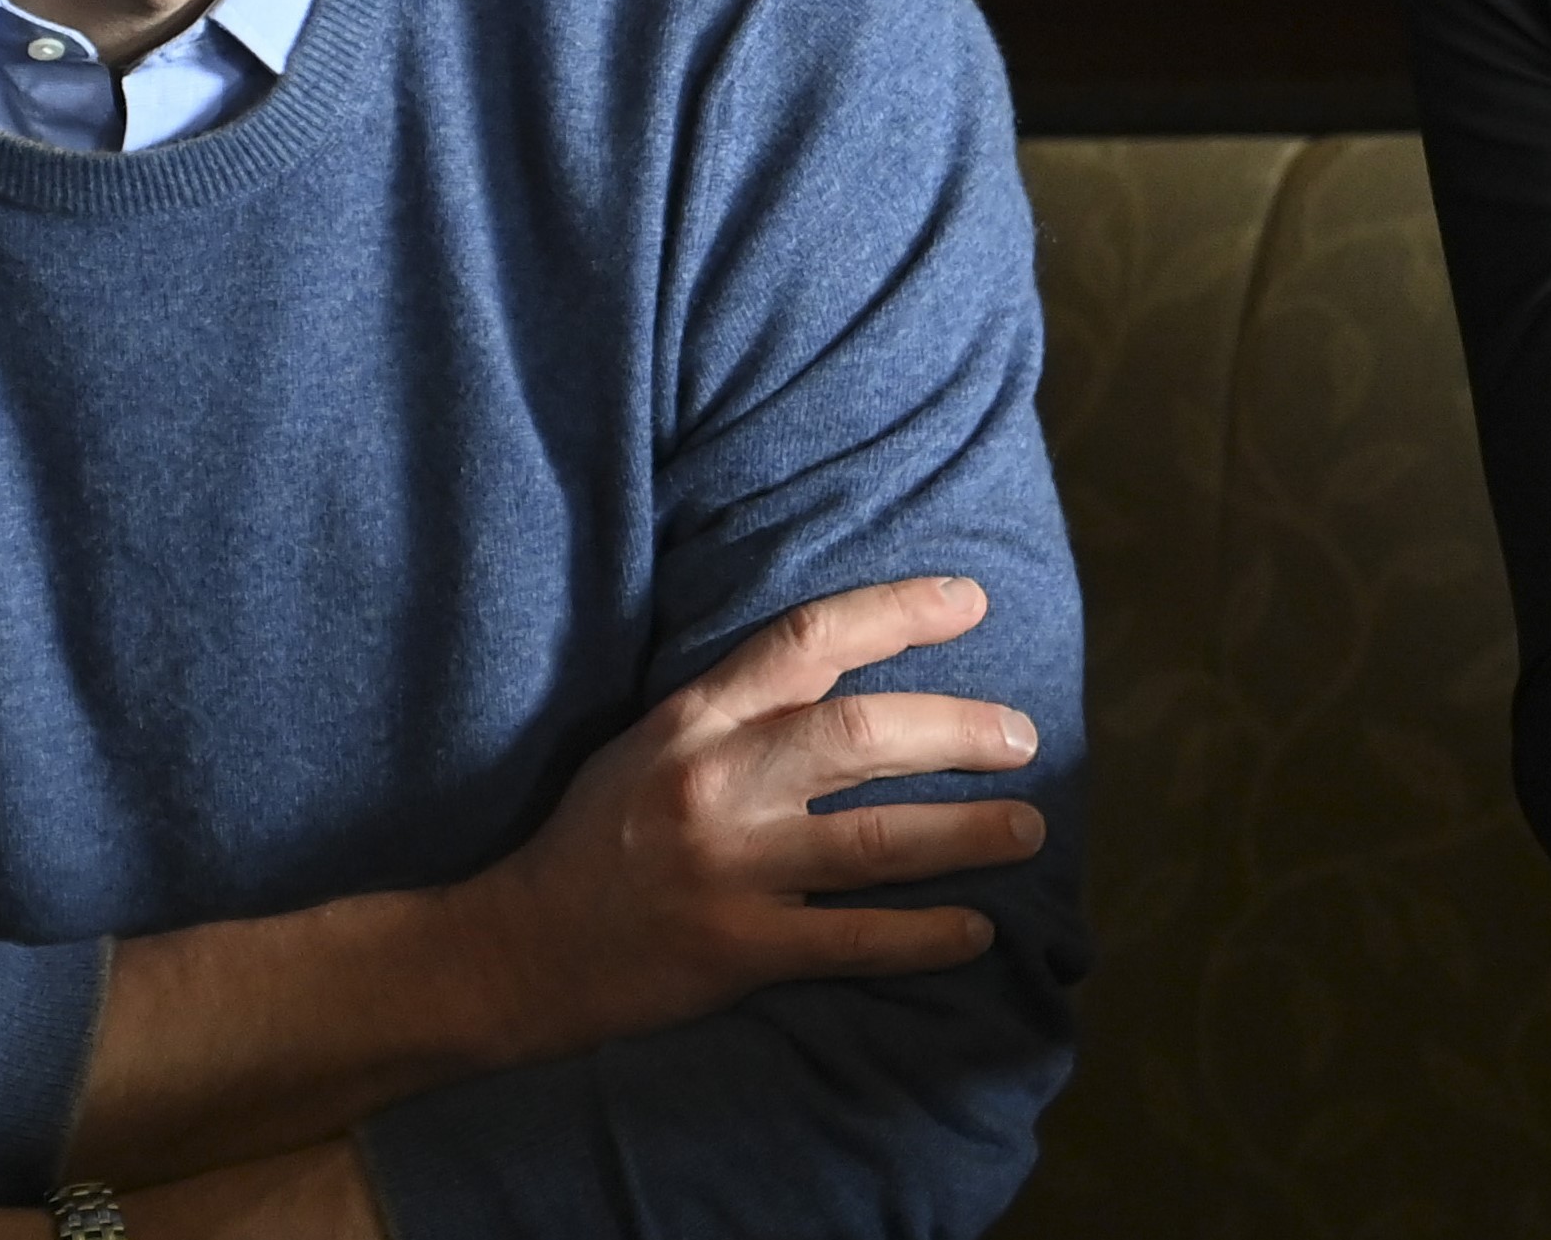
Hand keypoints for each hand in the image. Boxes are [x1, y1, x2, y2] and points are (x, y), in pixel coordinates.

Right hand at [458, 574, 1044, 1056]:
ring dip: (967, 834)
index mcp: (693, 718)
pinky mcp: (741, 950)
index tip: (969, 600)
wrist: (522, 945)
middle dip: (957, 729)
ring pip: (874, 840)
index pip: (805, 640)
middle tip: (1022, 736)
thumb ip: (733, 710)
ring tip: (1028, 828)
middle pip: (857, 734)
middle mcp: (717, 782)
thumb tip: (841, 675)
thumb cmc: (596, 834)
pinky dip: (926, 936)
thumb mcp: (649, 742)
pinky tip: (976, 931)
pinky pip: (855, 939)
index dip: (895, 613)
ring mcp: (731, 869)